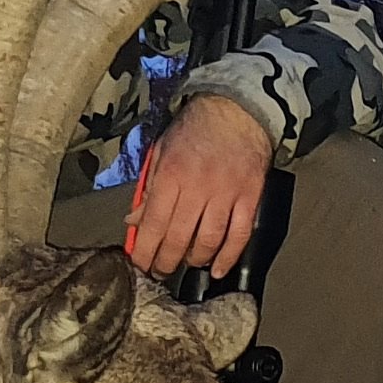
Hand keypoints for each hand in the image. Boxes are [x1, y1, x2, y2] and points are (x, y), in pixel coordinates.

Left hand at [127, 96, 274, 278]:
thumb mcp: (161, 152)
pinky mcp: (250, 197)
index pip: (153, 223)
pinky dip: (229, 256)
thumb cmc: (194, 130)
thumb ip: (148, 188)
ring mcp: (226, 194)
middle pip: (179, 237)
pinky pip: (240, 235)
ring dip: (195, 259)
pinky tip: (218, 269)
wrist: (237, 110)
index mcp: (171, 175)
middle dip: (166, 261)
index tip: (138, 266)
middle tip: (160, 272)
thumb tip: (133, 221)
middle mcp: (198, 187)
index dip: (144, 251)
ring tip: (186, 264)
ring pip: (208, 240)